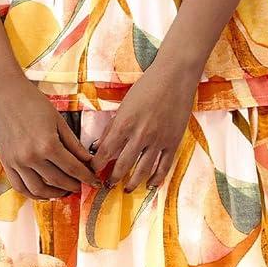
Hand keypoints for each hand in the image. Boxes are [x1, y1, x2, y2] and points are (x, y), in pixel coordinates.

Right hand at [0, 75, 101, 200]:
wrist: (4, 94)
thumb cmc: (33, 103)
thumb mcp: (59, 121)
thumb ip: (74, 145)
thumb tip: (89, 162)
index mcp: (48, 144)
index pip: (73, 168)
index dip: (86, 178)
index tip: (94, 182)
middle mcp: (31, 157)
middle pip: (57, 181)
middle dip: (73, 186)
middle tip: (81, 186)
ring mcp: (16, 162)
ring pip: (38, 189)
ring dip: (54, 194)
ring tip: (64, 191)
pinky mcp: (6, 163)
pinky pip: (19, 187)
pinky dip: (33, 194)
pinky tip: (44, 192)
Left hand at [89, 57, 199, 190]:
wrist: (175, 77)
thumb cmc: (147, 87)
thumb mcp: (125, 105)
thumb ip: (114, 126)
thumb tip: (101, 145)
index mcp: (124, 124)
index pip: (106, 152)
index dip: (97, 165)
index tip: (92, 172)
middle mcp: (140, 135)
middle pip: (122, 165)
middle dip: (113, 178)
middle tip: (107, 186)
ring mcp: (158, 140)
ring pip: (143, 170)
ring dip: (132, 183)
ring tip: (126, 189)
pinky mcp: (173, 142)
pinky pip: (164, 166)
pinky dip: (156, 178)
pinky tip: (150, 185)